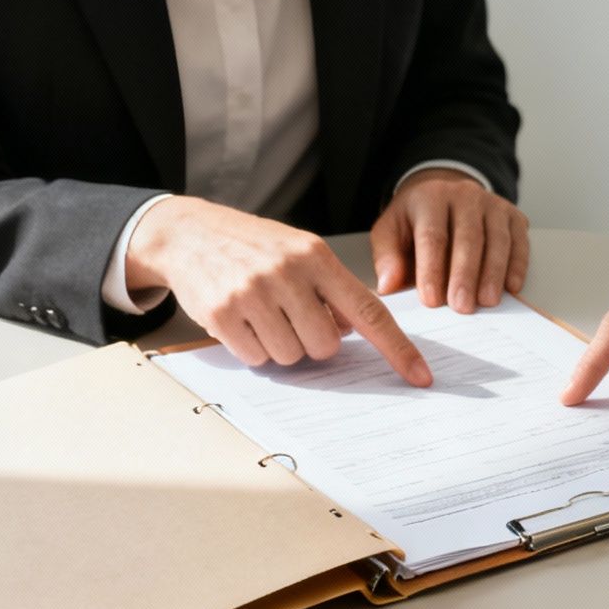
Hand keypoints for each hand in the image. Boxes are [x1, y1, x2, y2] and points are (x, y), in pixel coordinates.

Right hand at [125, 197, 431, 384]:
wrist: (187, 233)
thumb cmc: (252, 246)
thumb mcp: (299, 252)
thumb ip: (331, 288)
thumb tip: (355, 330)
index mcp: (317, 257)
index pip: (369, 312)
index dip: (398, 348)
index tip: (421, 375)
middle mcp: (288, 273)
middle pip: (326, 346)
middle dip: (312, 342)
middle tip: (291, 318)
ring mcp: (253, 293)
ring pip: (291, 356)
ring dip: (280, 345)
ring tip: (262, 314)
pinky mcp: (223, 314)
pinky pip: (256, 358)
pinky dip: (252, 348)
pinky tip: (241, 319)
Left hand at [370, 169, 529, 311]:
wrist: (443, 196)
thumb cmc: (415, 221)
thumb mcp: (390, 231)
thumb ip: (387, 257)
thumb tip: (388, 285)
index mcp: (430, 197)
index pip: (432, 236)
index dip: (432, 269)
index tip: (431, 300)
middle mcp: (464, 195)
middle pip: (468, 237)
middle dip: (465, 275)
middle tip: (461, 306)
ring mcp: (492, 204)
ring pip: (496, 239)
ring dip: (493, 273)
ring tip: (487, 301)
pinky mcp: (512, 215)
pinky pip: (518, 241)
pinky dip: (517, 265)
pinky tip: (511, 287)